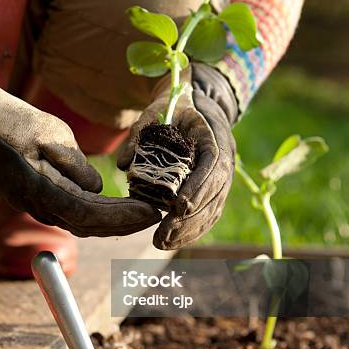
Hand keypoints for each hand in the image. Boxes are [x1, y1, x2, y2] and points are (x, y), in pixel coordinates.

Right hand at [0, 65, 160, 235]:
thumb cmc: (6, 120)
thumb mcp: (45, 132)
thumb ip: (72, 163)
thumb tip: (97, 187)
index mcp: (39, 190)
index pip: (90, 215)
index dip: (122, 217)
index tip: (150, 211)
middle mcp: (37, 204)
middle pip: (89, 225)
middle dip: (125, 223)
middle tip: (155, 215)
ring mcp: (35, 202)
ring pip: (81, 221)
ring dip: (113, 220)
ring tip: (142, 213)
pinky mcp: (36, 194)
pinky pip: (72, 210)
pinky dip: (97, 212)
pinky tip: (114, 206)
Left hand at [117, 63, 236, 248]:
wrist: (196, 105)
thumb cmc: (174, 106)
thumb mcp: (156, 110)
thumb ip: (140, 132)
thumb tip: (123, 164)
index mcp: (214, 137)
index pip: (214, 165)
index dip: (199, 188)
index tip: (179, 207)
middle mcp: (224, 159)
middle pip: (215, 195)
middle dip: (190, 219)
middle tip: (163, 235)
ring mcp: (222, 176)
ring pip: (213, 209)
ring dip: (190, 230)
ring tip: (163, 243)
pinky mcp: (214, 189)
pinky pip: (209, 213)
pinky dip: (193, 230)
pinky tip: (173, 241)